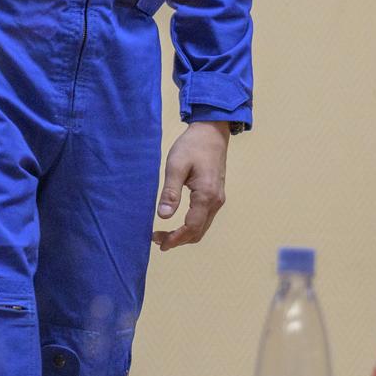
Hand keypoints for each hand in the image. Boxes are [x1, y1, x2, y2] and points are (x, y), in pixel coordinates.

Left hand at [153, 121, 229, 250]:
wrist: (211, 132)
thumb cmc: (192, 146)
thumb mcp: (176, 166)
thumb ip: (170, 192)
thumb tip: (163, 216)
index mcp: (206, 195)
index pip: (191, 227)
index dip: (175, 238)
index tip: (159, 243)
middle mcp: (216, 201)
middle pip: (198, 232)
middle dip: (178, 240)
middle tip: (157, 240)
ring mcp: (218, 199)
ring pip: (202, 227)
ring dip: (185, 234)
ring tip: (164, 234)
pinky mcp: (216, 195)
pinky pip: (204, 218)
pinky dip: (191, 226)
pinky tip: (178, 222)